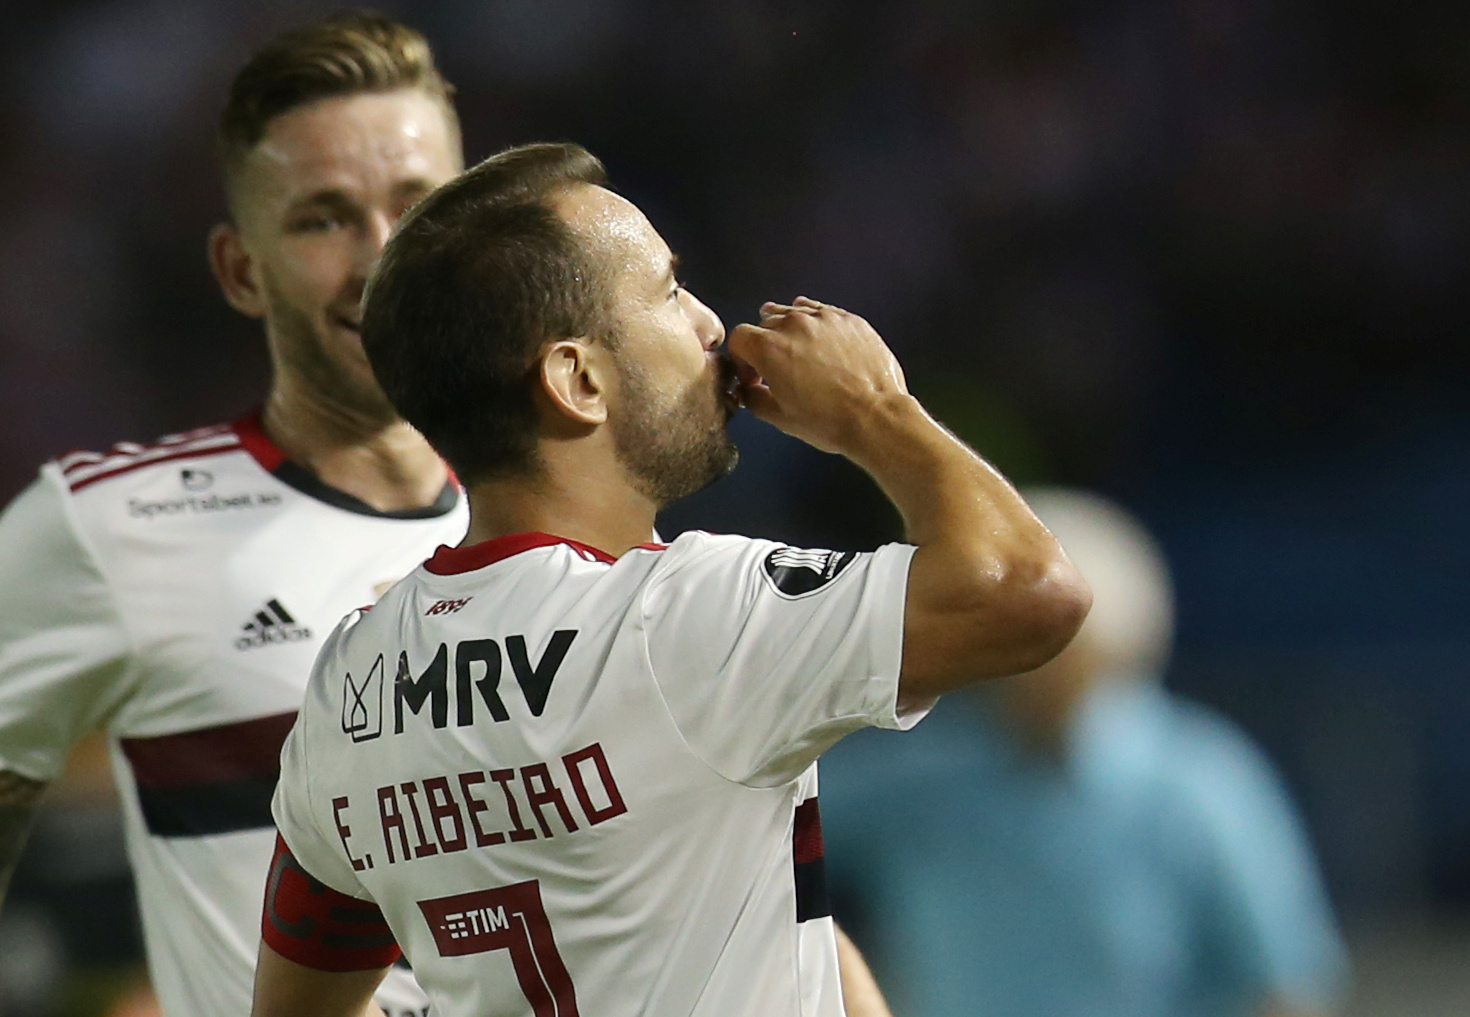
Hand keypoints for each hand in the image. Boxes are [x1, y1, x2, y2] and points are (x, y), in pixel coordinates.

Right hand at [727, 297, 908, 454]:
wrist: (876, 416)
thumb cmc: (830, 420)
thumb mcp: (780, 418)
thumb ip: (754, 399)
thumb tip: (749, 391)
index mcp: (770, 348)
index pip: (740, 337)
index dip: (742, 359)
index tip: (754, 374)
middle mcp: (794, 325)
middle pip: (766, 323)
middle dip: (765, 345)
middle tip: (777, 369)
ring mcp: (824, 318)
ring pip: (794, 312)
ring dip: (790, 331)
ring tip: (800, 355)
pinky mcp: (849, 320)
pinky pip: (823, 313)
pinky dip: (817, 325)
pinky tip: (822, 344)